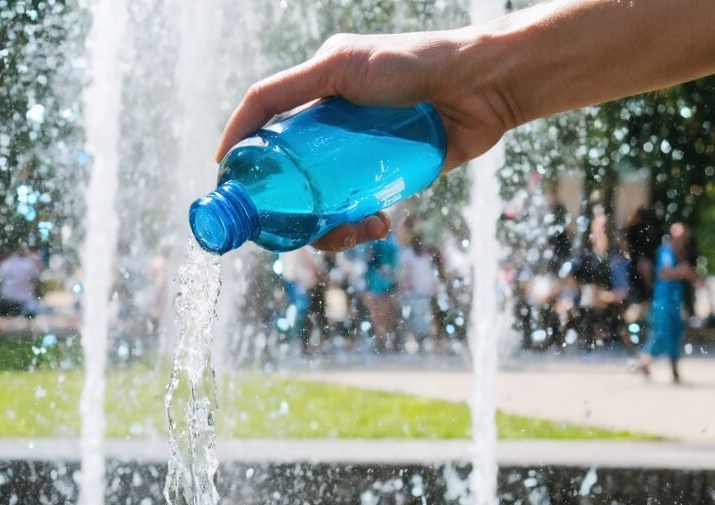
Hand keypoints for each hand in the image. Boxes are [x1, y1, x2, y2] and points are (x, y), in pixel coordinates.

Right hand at [216, 30, 517, 251]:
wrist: (481, 86)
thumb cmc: (411, 64)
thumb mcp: (339, 67)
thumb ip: (284, 91)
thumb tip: (237, 132)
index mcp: (313, 94)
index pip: (264, 131)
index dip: (244, 161)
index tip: (233, 191)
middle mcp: (331, 124)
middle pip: (292, 179)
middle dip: (293, 212)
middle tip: (303, 228)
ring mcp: (359, 153)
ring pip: (325, 203)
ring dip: (330, 228)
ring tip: (352, 230)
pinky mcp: (389, 175)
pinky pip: (360, 208)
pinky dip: (361, 224)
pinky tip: (377, 224)